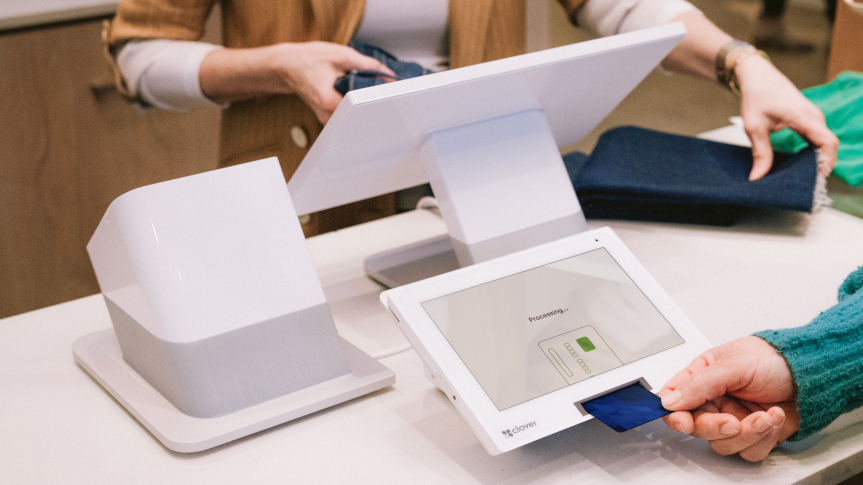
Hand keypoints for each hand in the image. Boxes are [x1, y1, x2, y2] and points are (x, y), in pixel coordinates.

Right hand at [200, 41, 393, 123]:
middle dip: (374, 105)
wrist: (287, 66)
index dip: (379, 102)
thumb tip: (388, 74)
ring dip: (364, 105)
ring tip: (368, 94)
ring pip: (355, 117)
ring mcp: (328, 119)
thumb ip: (368, 65)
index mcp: (330, 101)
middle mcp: (328, 115)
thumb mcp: (340, 55)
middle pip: (360, 116)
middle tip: (386, 97)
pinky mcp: (329, 118)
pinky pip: (348, 116)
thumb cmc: (308, 59)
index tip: (391, 99)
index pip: (362, 108)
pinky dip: (355, 106)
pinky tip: (356, 96)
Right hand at [659, 336, 799, 461]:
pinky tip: (774, 418)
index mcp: (702, 377)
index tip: (683, 421)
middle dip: (717, 427)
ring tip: (765, 416)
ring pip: (723, 443)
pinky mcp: (754, 435)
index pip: (674, 400)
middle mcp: (715, 401)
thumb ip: (699, 383)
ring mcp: (734, 419)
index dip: (674, 414)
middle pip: (697, 427)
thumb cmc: (775, 358)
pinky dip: (764, 438)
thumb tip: (669, 400)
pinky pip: (748, 451)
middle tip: (733, 422)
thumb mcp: (734, 364)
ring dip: (747, 433)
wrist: (813, 374)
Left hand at [735, 55, 837, 179]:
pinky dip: (812, 152)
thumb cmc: (756, 96)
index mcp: (804, 117)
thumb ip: (760, 153)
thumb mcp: (754, 127)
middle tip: (805, 185)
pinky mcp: (808, 119)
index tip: (815, 178)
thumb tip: (757, 177)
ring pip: (823, 143)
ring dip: (817, 160)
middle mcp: (814, 117)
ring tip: (802, 178)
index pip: (828, 142)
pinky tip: (800, 164)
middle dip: (821, 166)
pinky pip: (817, 139)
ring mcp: (813, 117)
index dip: (826, 162)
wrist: (758, 76)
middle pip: (828, 146)